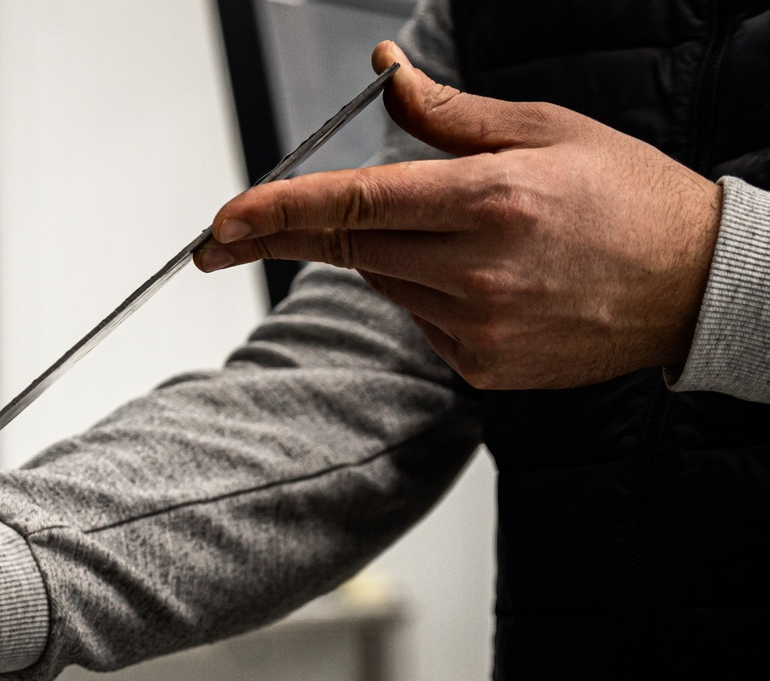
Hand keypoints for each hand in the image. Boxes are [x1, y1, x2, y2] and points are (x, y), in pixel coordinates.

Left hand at [195, 41, 721, 388]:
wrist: (694, 287)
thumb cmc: (627, 198)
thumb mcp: (544, 130)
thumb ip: (449, 115)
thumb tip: (386, 78)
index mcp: (492, 199)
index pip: (353, 205)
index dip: (276, 212)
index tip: (223, 220)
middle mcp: (477, 269)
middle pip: (347, 249)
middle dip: (287, 234)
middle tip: (228, 231)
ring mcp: (475, 326)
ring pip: (380, 282)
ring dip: (382, 254)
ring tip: (450, 231)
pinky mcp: (477, 365)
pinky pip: (415, 319)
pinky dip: (424, 292)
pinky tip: (483, 276)